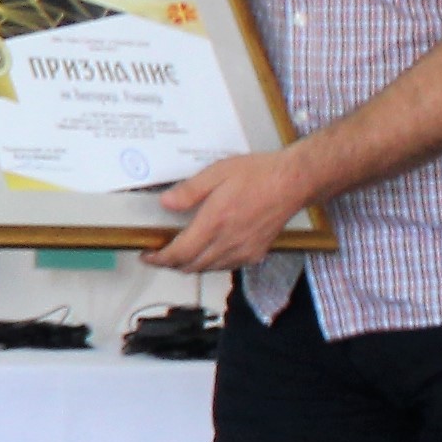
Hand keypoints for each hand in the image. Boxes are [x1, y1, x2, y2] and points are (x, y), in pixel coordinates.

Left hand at [148, 145, 323, 275]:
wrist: (294, 182)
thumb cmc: (260, 174)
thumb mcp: (217, 172)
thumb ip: (189, 191)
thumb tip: (166, 203)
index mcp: (215, 223)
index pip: (179, 253)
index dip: (159, 259)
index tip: (147, 255)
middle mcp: (229, 242)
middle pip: (190, 267)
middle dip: (170, 264)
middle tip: (158, 254)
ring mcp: (244, 251)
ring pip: (208, 269)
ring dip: (190, 265)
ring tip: (179, 253)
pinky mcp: (256, 253)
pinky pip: (226, 266)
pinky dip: (211, 264)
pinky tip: (208, 251)